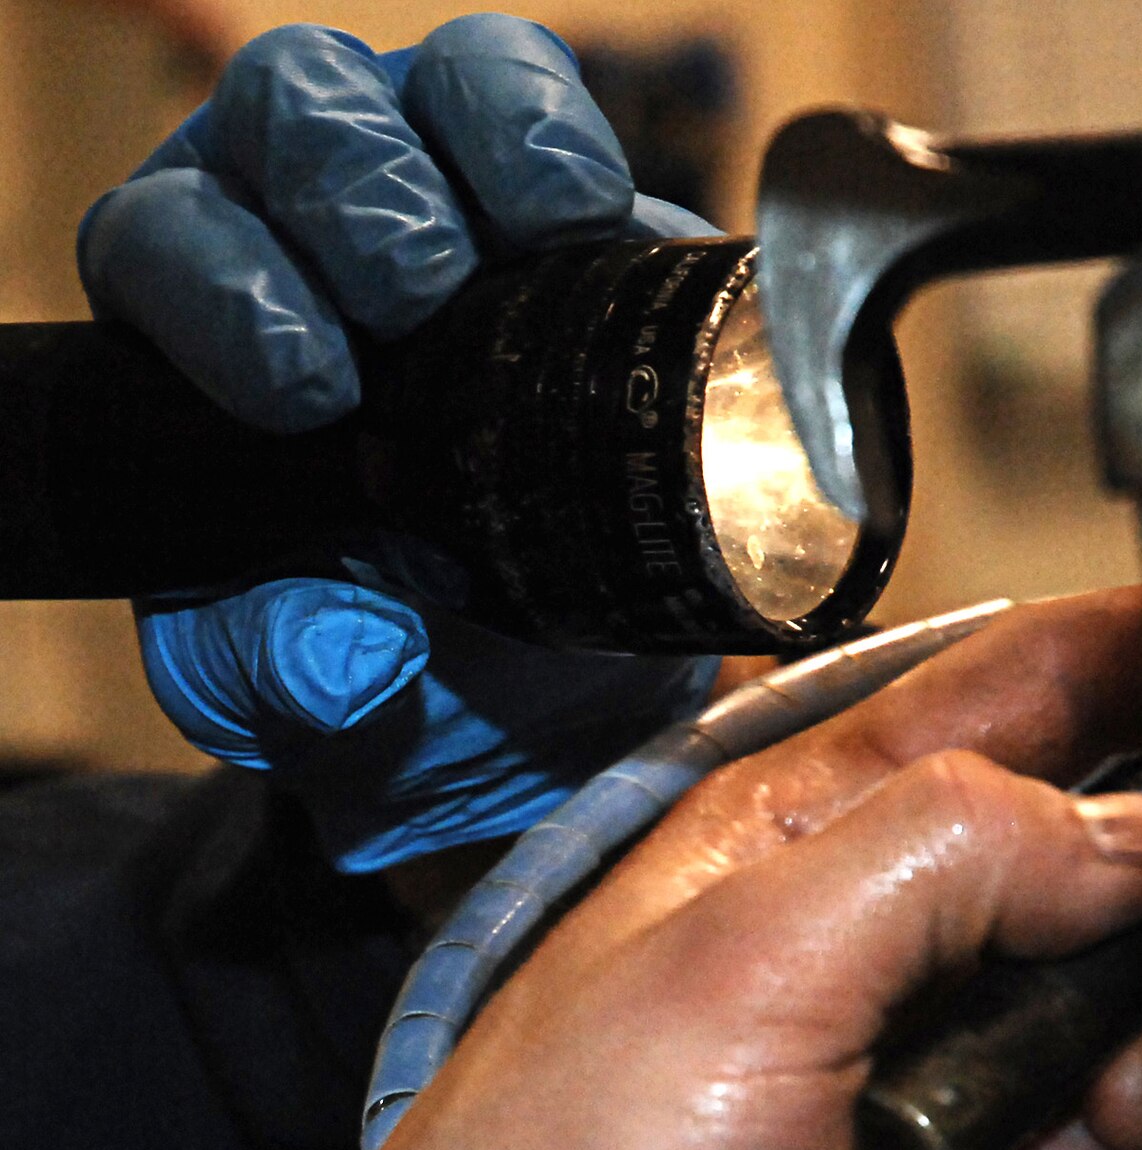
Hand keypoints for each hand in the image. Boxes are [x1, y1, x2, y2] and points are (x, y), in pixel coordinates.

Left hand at [80, 15, 724, 871]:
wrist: (539, 671)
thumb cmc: (393, 648)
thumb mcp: (298, 686)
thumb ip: (279, 670)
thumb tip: (343, 654)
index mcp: (198, 331)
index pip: (166, 247)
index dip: (224, 296)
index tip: (311, 393)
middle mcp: (297, 228)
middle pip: (281, 116)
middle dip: (344, 195)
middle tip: (415, 294)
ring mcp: (434, 194)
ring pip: (410, 82)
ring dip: (461, 143)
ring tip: (523, 241)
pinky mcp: (554, 204)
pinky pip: (532, 98)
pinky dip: (555, 137)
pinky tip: (586, 211)